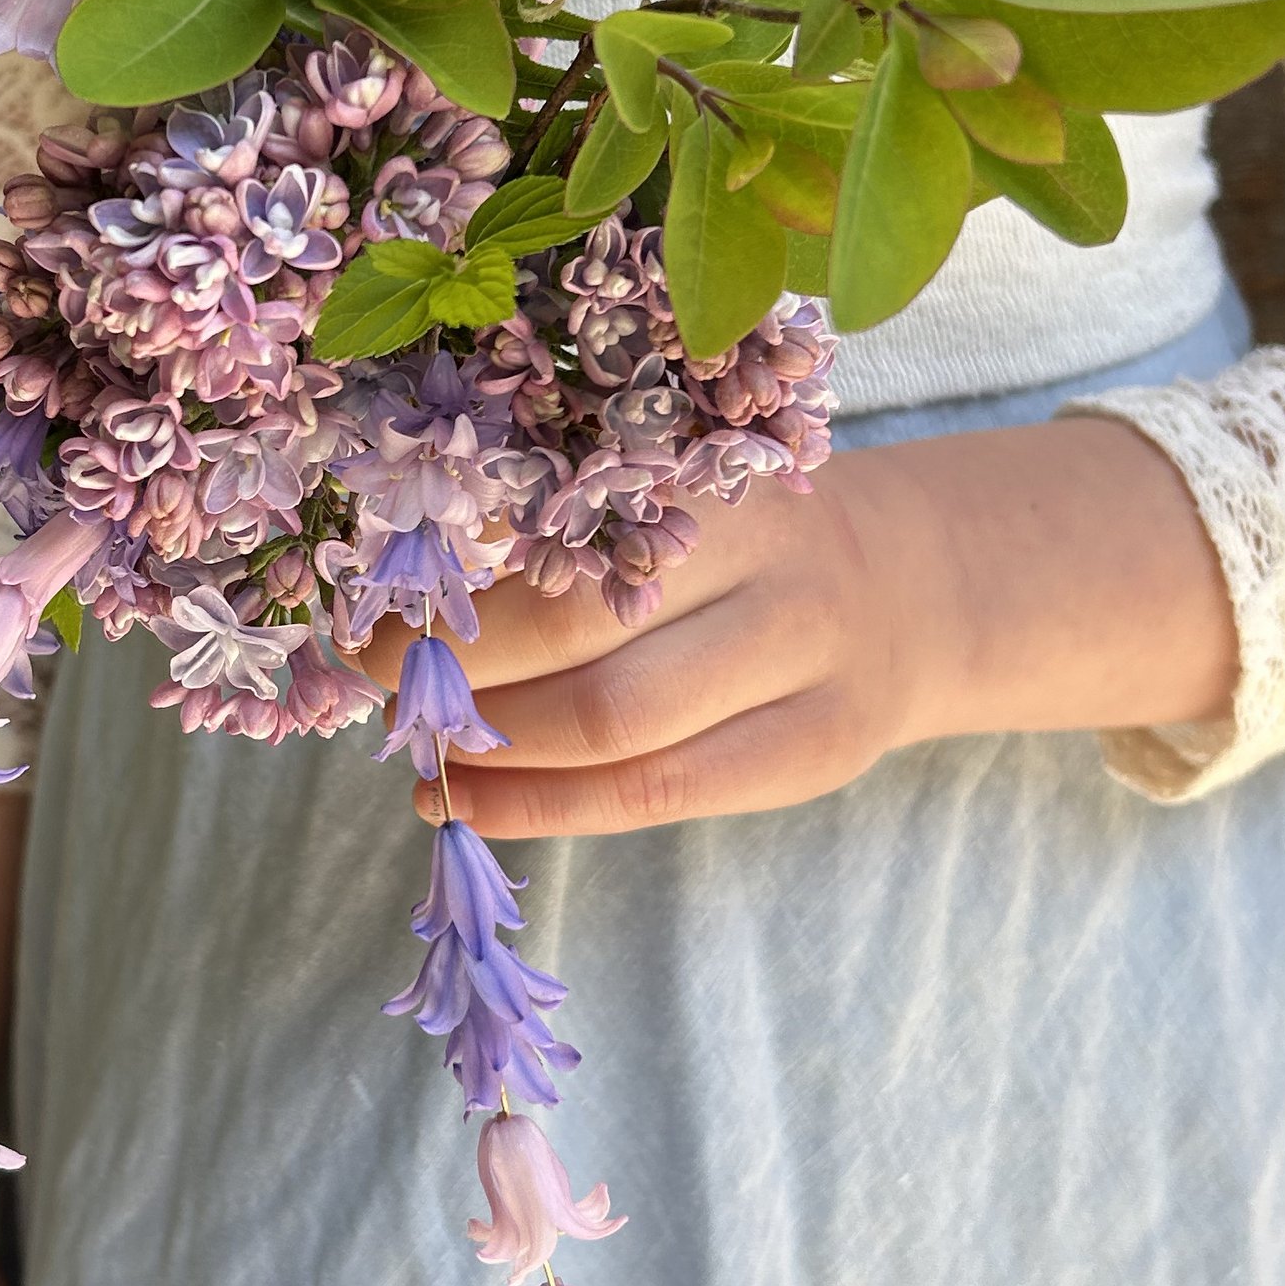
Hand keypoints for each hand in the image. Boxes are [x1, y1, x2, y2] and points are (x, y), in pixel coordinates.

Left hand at [371, 416, 1237, 840]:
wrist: (919, 585)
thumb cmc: (743, 535)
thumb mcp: (676, 483)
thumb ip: (572, 513)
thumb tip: (400, 582)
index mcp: (719, 477)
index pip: (561, 537)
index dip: (452, 587)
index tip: (366, 605)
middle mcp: (772, 568)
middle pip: (582, 636)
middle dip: (455, 670)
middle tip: (375, 675)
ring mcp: (805, 668)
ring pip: (615, 730)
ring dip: (490, 750)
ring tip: (417, 749)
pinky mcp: (813, 755)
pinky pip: (654, 797)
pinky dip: (539, 808)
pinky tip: (466, 800)